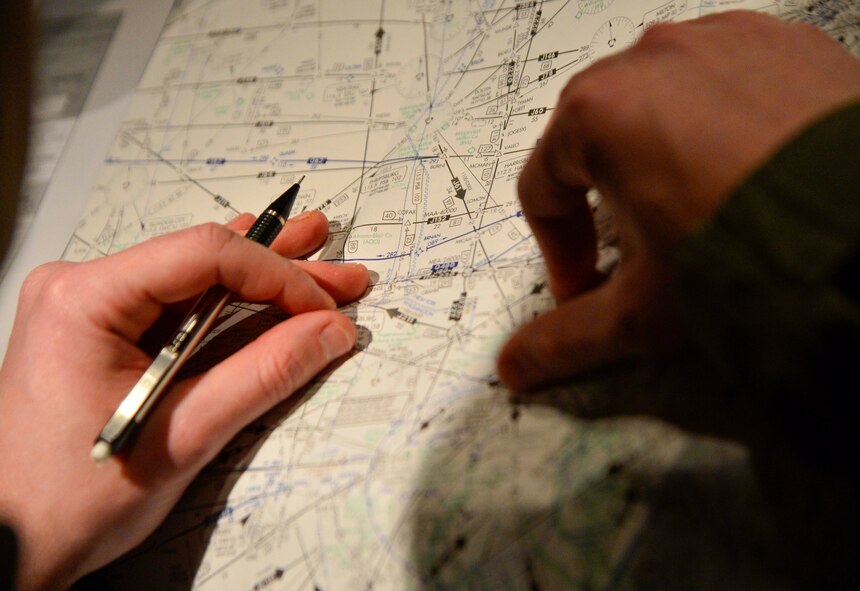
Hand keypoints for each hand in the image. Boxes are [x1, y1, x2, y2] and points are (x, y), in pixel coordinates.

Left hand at [0, 211, 367, 589]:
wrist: (11, 542)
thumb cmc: (72, 499)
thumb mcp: (183, 436)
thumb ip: (263, 375)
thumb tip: (329, 332)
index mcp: (85, 300)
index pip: (204, 255)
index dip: (277, 276)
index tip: (324, 310)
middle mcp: (81, 288)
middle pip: (203, 261)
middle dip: (282, 271)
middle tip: (343, 276)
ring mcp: (89, 307)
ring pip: (195, 280)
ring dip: (262, 281)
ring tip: (320, 262)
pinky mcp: (101, 330)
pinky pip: (177, 304)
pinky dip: (230, 304)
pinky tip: (267, 284)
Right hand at [497, 11, 859, 391]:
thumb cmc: (746, 261)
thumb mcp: (643, 313)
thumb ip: (565, 340)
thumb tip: (512, 370)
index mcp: (596, 112)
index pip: (544, 186)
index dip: (559, 248)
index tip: (587, 288)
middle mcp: (651, 57)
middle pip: (598, 138)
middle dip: (609, 198)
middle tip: (646, 250)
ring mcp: (723, 40)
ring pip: (662, 104)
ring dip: (664, 157)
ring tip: (705, 210)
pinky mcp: (785, 41)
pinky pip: (728, 82)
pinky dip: (726, 125)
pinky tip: (755, 173)